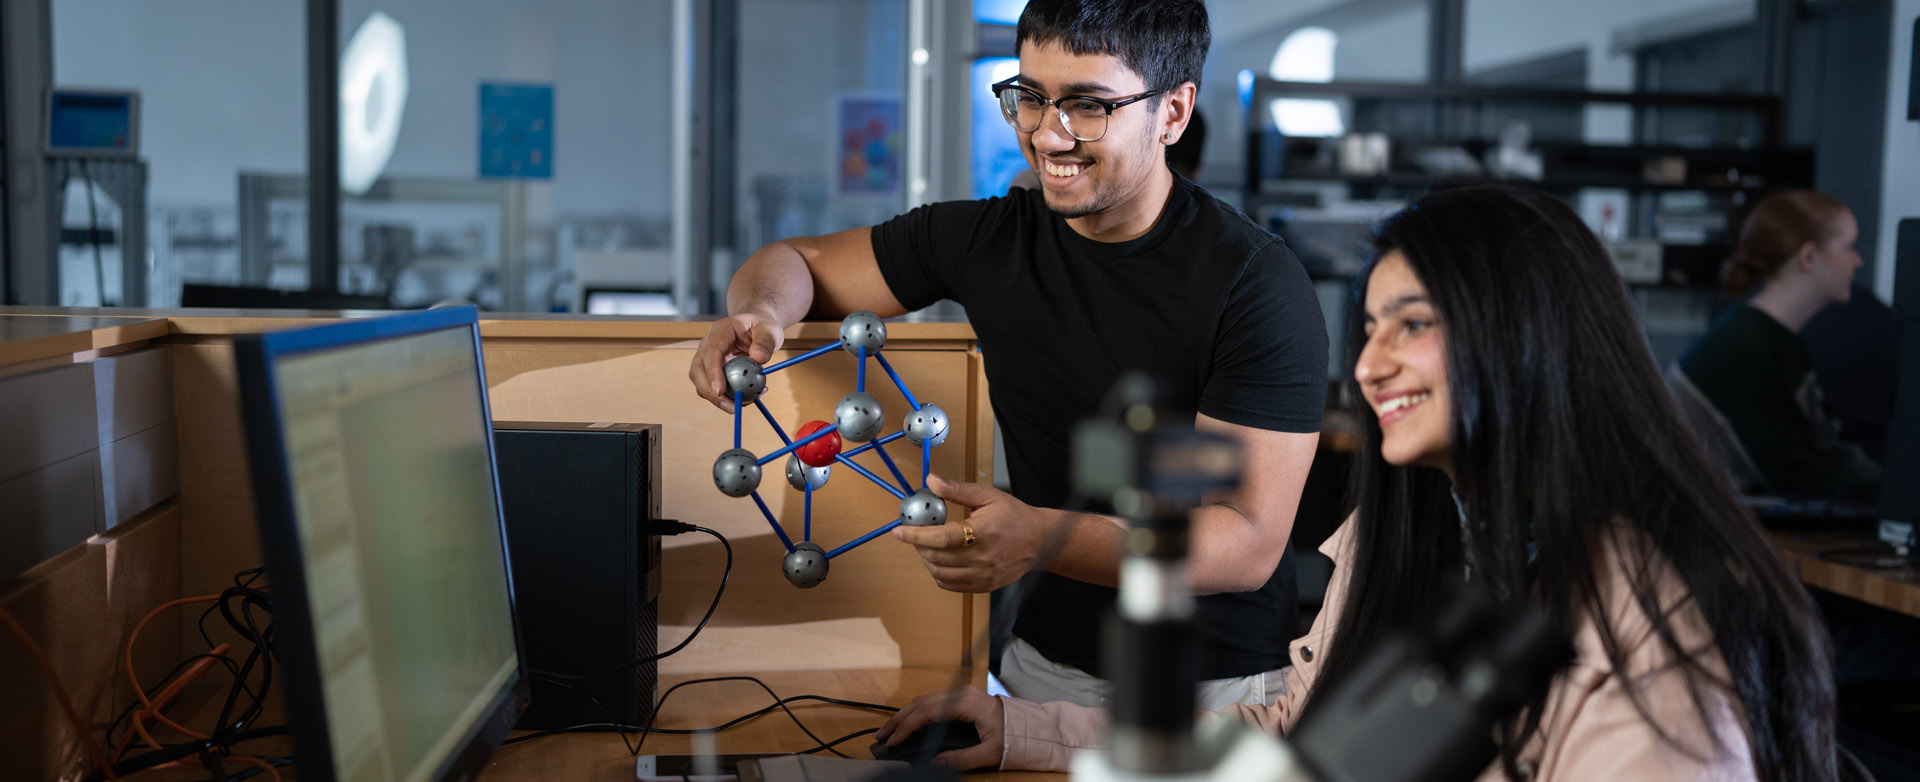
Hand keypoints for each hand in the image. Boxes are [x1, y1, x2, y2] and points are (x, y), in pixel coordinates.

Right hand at [688, 312, 784, 412]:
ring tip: (742, 403)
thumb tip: (759, 358)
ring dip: (718, 399)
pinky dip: (725, 397)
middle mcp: (707, 345)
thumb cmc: (761, 325)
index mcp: (719, 332)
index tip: (720, 391)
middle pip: (698, 371)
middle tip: (732, 407)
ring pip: (702, 383)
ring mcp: (707, 359)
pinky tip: (745, 397)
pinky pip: (713, 387)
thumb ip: (765, 342)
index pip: (710, 352)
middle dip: (711, 393)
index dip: (712, 372)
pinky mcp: (712, 371)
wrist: (755, 326)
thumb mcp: (768, 329)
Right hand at [874, 686, 1003, 769]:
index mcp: (965, 703)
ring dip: (905, 716)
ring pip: (925, 701)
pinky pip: (933, 703)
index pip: (927, 712)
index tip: (893, 741)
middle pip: (921, 703)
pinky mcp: (961, 700)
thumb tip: (934, 763)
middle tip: (881, 737)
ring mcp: (960, 695)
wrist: (1032, 726)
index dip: (907, 727)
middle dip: (899, 720)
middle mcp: (960, 694)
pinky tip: (908, 725)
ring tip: (889, 732)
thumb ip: (960, 759)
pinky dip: (917, 714)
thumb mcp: (989, 753)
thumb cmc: (1014, 737)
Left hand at [893, 474, 1054, 592]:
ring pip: (941, 574)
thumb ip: (957, 490)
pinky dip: (938, 574)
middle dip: (918, 546)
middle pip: (937, 557)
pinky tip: (940, 560)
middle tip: (914, 534)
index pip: (942, 538)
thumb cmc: (1013, 515)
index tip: (899, 530)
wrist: (1039, 541)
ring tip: (927, 546)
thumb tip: (931, 481)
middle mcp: (984, 557)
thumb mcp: (987, 496)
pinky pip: (951, 585)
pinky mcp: (985, 586)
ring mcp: (984, 575)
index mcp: (984, 532)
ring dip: (927, 560)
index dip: (916, 535)